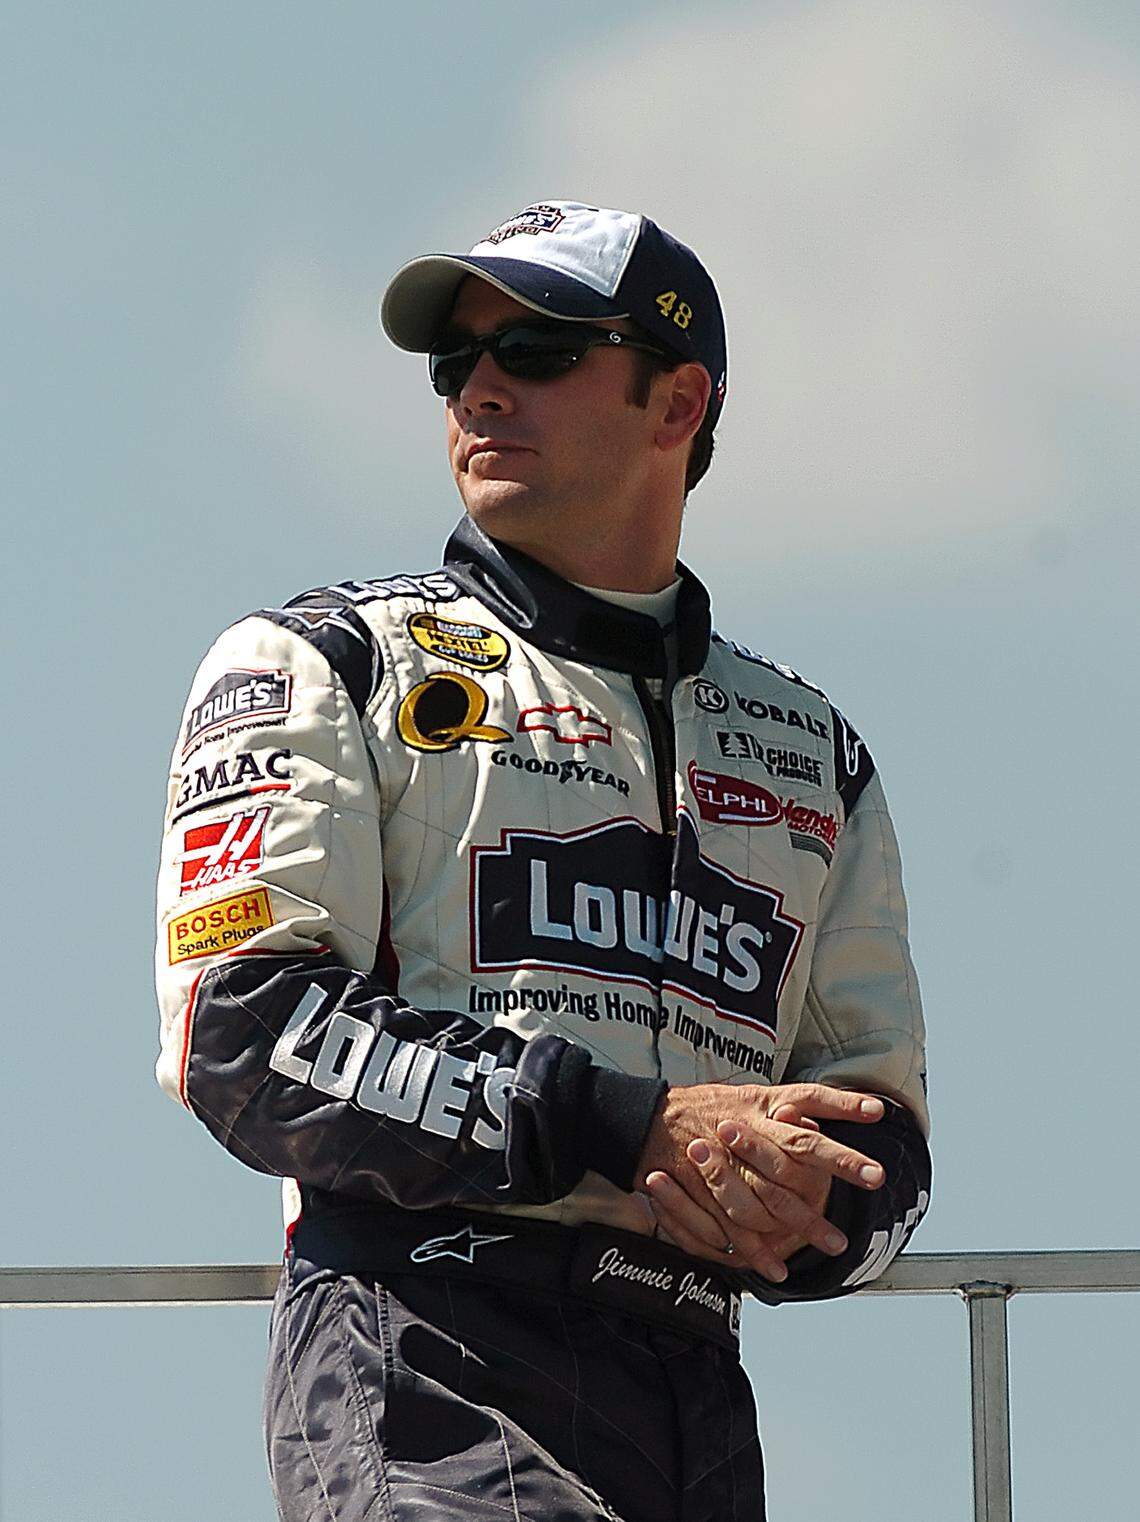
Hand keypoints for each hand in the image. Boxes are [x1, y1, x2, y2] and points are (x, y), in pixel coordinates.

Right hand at [637, 1083, 884, 1280]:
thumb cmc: (706, 1107)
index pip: (807, 1112)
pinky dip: (755, 1250)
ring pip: (769, 1198)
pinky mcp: (703, 1193)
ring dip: (803, 1223)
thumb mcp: (752, 1095)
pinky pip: (732, 1227)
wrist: (650, 1119)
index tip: (874, 1131)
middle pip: (796, 1154)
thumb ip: (794, 1107)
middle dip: (837, 1168)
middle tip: (873, 1181)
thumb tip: (836, 1115)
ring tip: (832, 1243)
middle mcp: (745, 1132)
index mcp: (759, 1107)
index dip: (841, 1122)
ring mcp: (723, 1164)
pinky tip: (776, 1267)